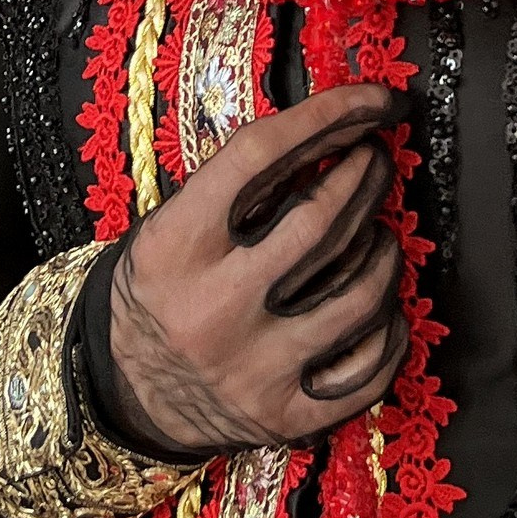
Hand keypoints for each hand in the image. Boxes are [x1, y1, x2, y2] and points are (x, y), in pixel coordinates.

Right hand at [107, 83, 408, 456]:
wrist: (125, 393)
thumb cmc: (163, 291)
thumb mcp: (169, 227)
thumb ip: (238, 187)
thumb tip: (335, 132)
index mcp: (174, 248)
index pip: (259, 155)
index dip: (328, 115)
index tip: (372, 101)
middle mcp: (212, 308)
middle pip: (319, 221)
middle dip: (364, 177)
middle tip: (377, 160)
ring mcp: (252, 368)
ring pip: (358, 293)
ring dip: (384, 249)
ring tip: (380, 232)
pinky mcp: (284, 416)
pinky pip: (369, 369)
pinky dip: (391, 329)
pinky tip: (385, 306)